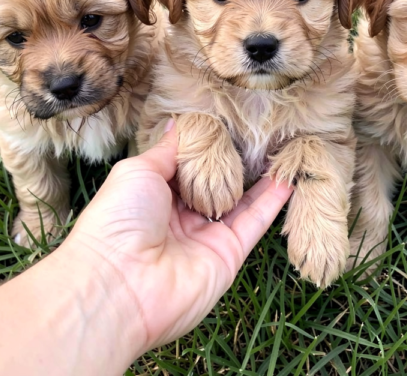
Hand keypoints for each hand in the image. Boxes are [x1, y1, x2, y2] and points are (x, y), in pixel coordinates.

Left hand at [62, 120, 293, 351]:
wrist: (120, 284)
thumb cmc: (119, 220)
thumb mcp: (138, 171)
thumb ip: (168, 149)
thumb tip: (179, 122)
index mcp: (154, 195)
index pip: (186, 167)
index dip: (204, 148)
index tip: (226, 122)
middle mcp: (181, 216)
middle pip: (215, 183)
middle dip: (234, 161)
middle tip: (259, 133)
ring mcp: (207, 236)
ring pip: (240, 201)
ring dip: (261, 178)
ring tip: (281, 149)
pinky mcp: (229, 254)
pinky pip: (254, 222)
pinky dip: (273, 201)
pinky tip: (288, 176)